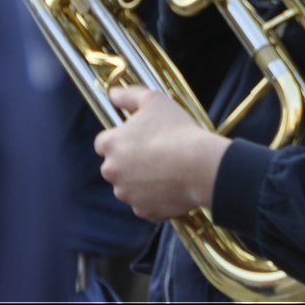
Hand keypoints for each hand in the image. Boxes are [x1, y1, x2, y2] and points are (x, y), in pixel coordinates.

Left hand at [94, 87, 230, 220]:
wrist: (201, 165)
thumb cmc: (178, 131)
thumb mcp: (155, 100)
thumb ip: (130, 95)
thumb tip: (113, 93)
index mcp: (112, 145)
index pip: (103, 142)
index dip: (121, 137)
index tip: (139, 136)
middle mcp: (113, 171)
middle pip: (116, 165)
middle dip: (132, 160)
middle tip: (158, 151)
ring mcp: (127, 194)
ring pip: (130, 185)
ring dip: (143, 179)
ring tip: (170, 168)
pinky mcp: (144, 210)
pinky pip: (146, 203)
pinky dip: (156, 196)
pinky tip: (174, 184)